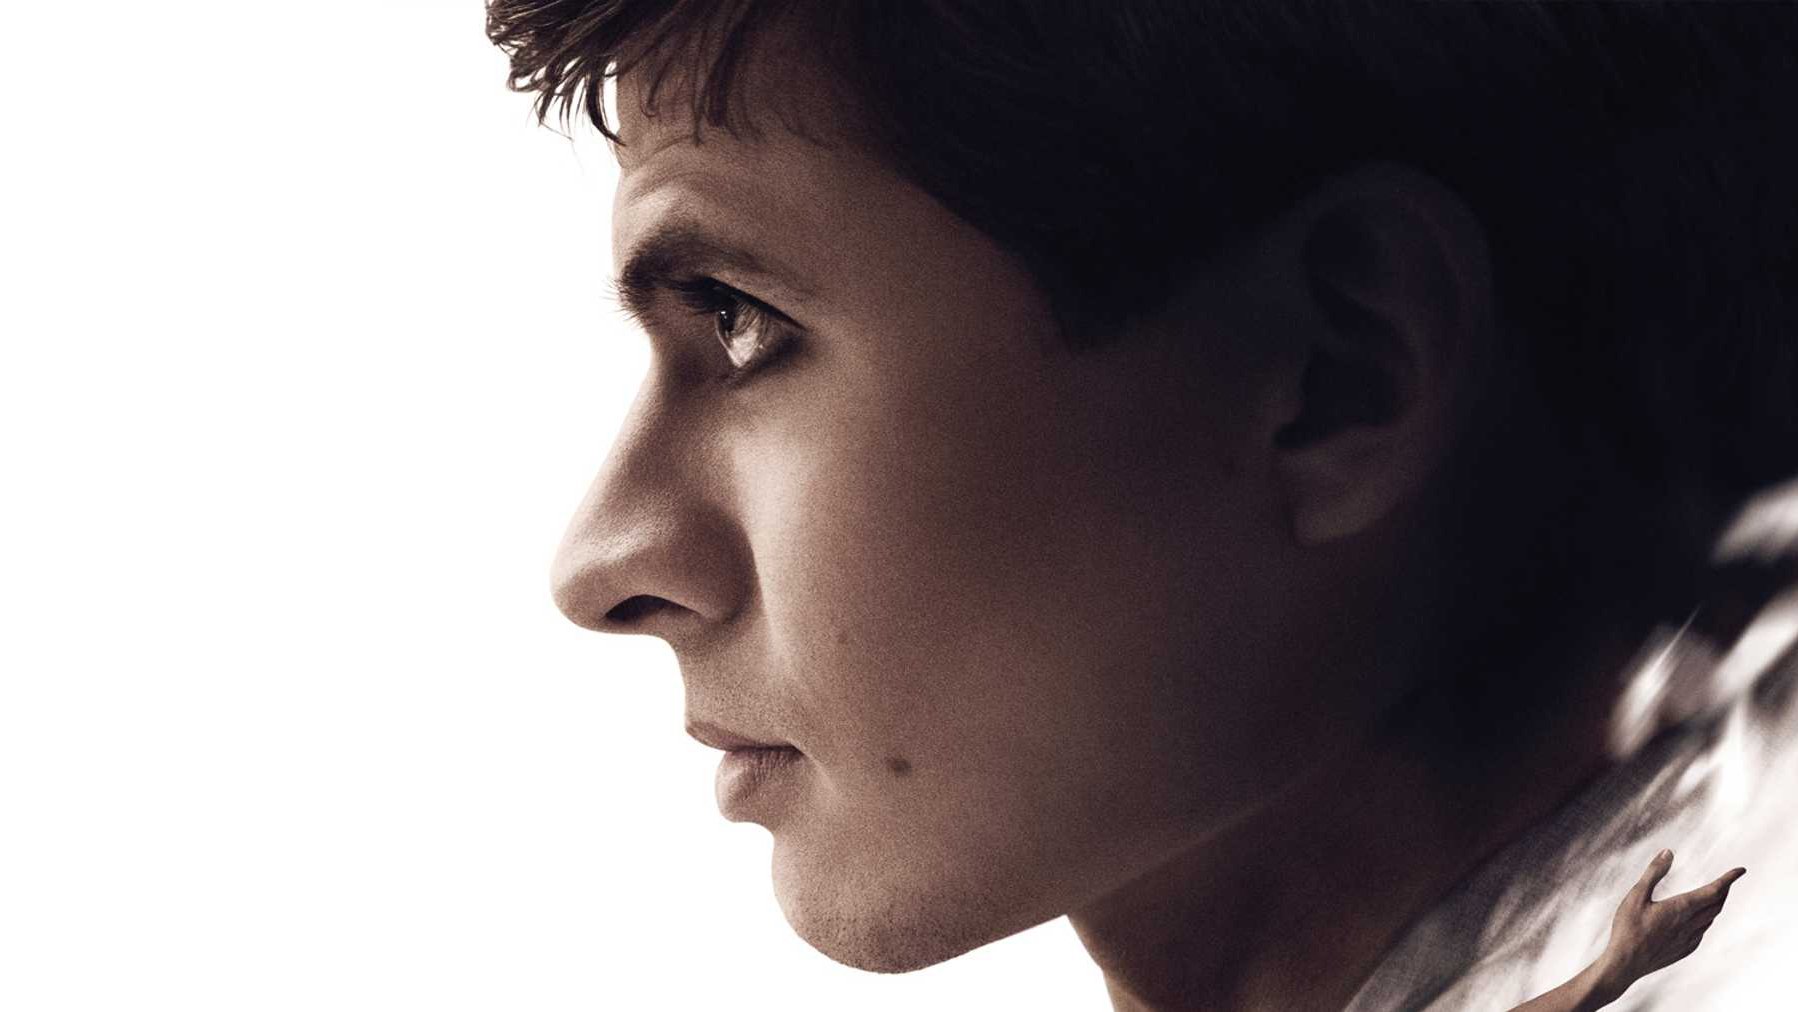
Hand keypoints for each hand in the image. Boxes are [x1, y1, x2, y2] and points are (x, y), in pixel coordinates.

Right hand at [1595, 849, 1744, 998]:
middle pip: (1717, 905)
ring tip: (1715, 896)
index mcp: (1680, 908)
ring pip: (1711, 919)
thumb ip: (1654, 873)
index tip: (1740, 870)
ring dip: (1717, 905)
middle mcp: (1690, 924)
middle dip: (1725, 890)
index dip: (1728, 879)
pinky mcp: (1685, 950)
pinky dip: (1707, 920)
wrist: (1626, 963)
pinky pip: (1702, 932)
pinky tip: (1699, 919)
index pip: (1714, 891)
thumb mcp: (1636, 895)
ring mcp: (1689, 939)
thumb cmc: (1627, 928)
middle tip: (1728, 879)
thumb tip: (1668, 852)